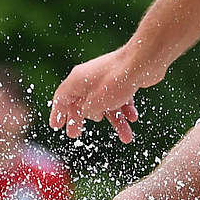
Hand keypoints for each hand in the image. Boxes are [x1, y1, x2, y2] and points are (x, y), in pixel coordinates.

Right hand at [49, 44, 165, 142]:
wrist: (144, 62)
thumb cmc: (117, 81)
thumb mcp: (96, 103)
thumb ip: (87, 111)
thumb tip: (87, 113)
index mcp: (78, 80)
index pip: (61, 98)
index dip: (58, 114)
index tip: (56, 126)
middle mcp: (90, 78)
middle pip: (82, 102)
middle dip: (81, 119)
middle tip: (76, 134)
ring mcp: (107, 78)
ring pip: (107, 104)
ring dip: (116, 121)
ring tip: (126, 137)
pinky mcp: (123, 80)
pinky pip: (121, 99)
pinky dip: (126, 109)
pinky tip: (133, 118)